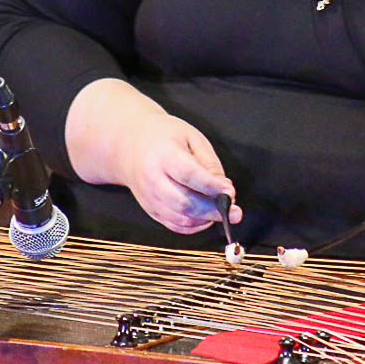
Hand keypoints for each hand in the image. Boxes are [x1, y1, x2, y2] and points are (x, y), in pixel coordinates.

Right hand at [65, 79, 240, 233]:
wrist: (129, 146)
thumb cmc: (164, 138)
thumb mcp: (191, 137)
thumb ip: (209, 163)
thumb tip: (225, 190)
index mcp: (163, 154)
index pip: (189, 175)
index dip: (211, 187)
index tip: (230, 192)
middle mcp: (152, 179)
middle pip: (184, 203)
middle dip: (213, 210)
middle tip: (235, 210)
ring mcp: (149, 198)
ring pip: (181, 218)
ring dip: (206, 219)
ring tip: (222, 210)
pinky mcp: (151, 210)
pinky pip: (175, 225)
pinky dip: (195, 226)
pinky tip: (206, 216)